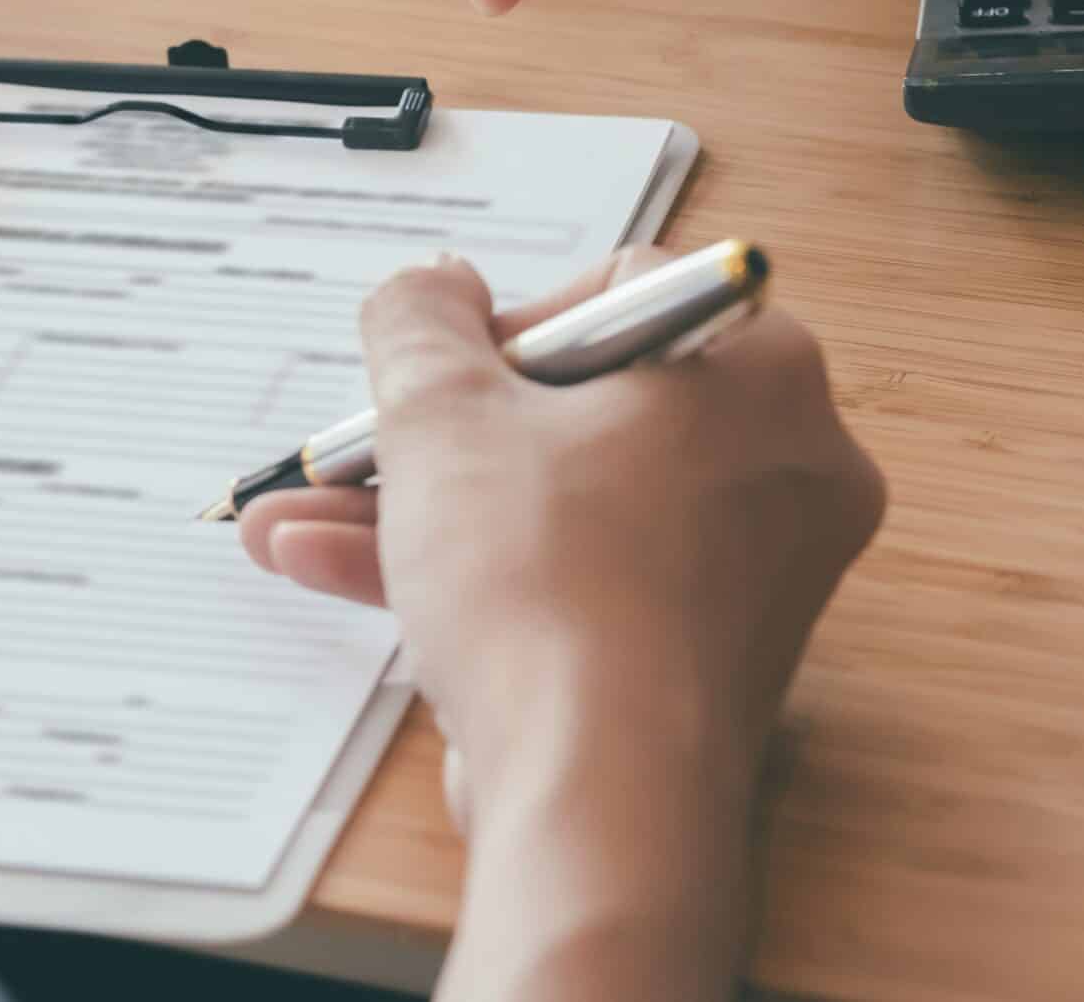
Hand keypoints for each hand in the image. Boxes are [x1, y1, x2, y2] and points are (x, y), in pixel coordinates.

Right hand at [241, 250, 882, 999]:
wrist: (599, 795)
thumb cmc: (554, 591)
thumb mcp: (441, 412)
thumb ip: (418, 322)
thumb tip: (430, 287)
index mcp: (760, 368)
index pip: (618, 294)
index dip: (502, 325)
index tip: (437, 369)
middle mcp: (782, 464)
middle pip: (580, 409)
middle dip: (437, 431)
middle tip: (364, 439)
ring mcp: (746, 570)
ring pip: (562, 502)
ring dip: (424, 504)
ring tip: (302, 514)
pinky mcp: (696, 654)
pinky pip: (577, 578)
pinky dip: (476, 571)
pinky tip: (342, 569)